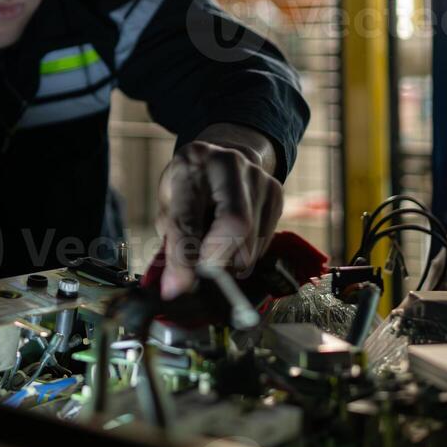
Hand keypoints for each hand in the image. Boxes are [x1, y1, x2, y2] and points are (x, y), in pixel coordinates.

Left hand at [154, 128, 284, 299]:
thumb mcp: (168, 204)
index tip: (177, 288)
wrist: (223, 158)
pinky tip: (232, 241)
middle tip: (201, 277)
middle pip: (235, 226)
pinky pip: (264, 244)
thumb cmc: (190, 185)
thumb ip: (171, 242)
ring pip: (252, 243)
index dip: (183, 258)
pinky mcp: (277, 194)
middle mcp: (230, 164)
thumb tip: (175, 288)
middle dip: (217, 262)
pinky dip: (245, 254)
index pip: (188, 218)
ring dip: (231, 263)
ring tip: (213, 251)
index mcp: (193, 163)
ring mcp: (259, 178)